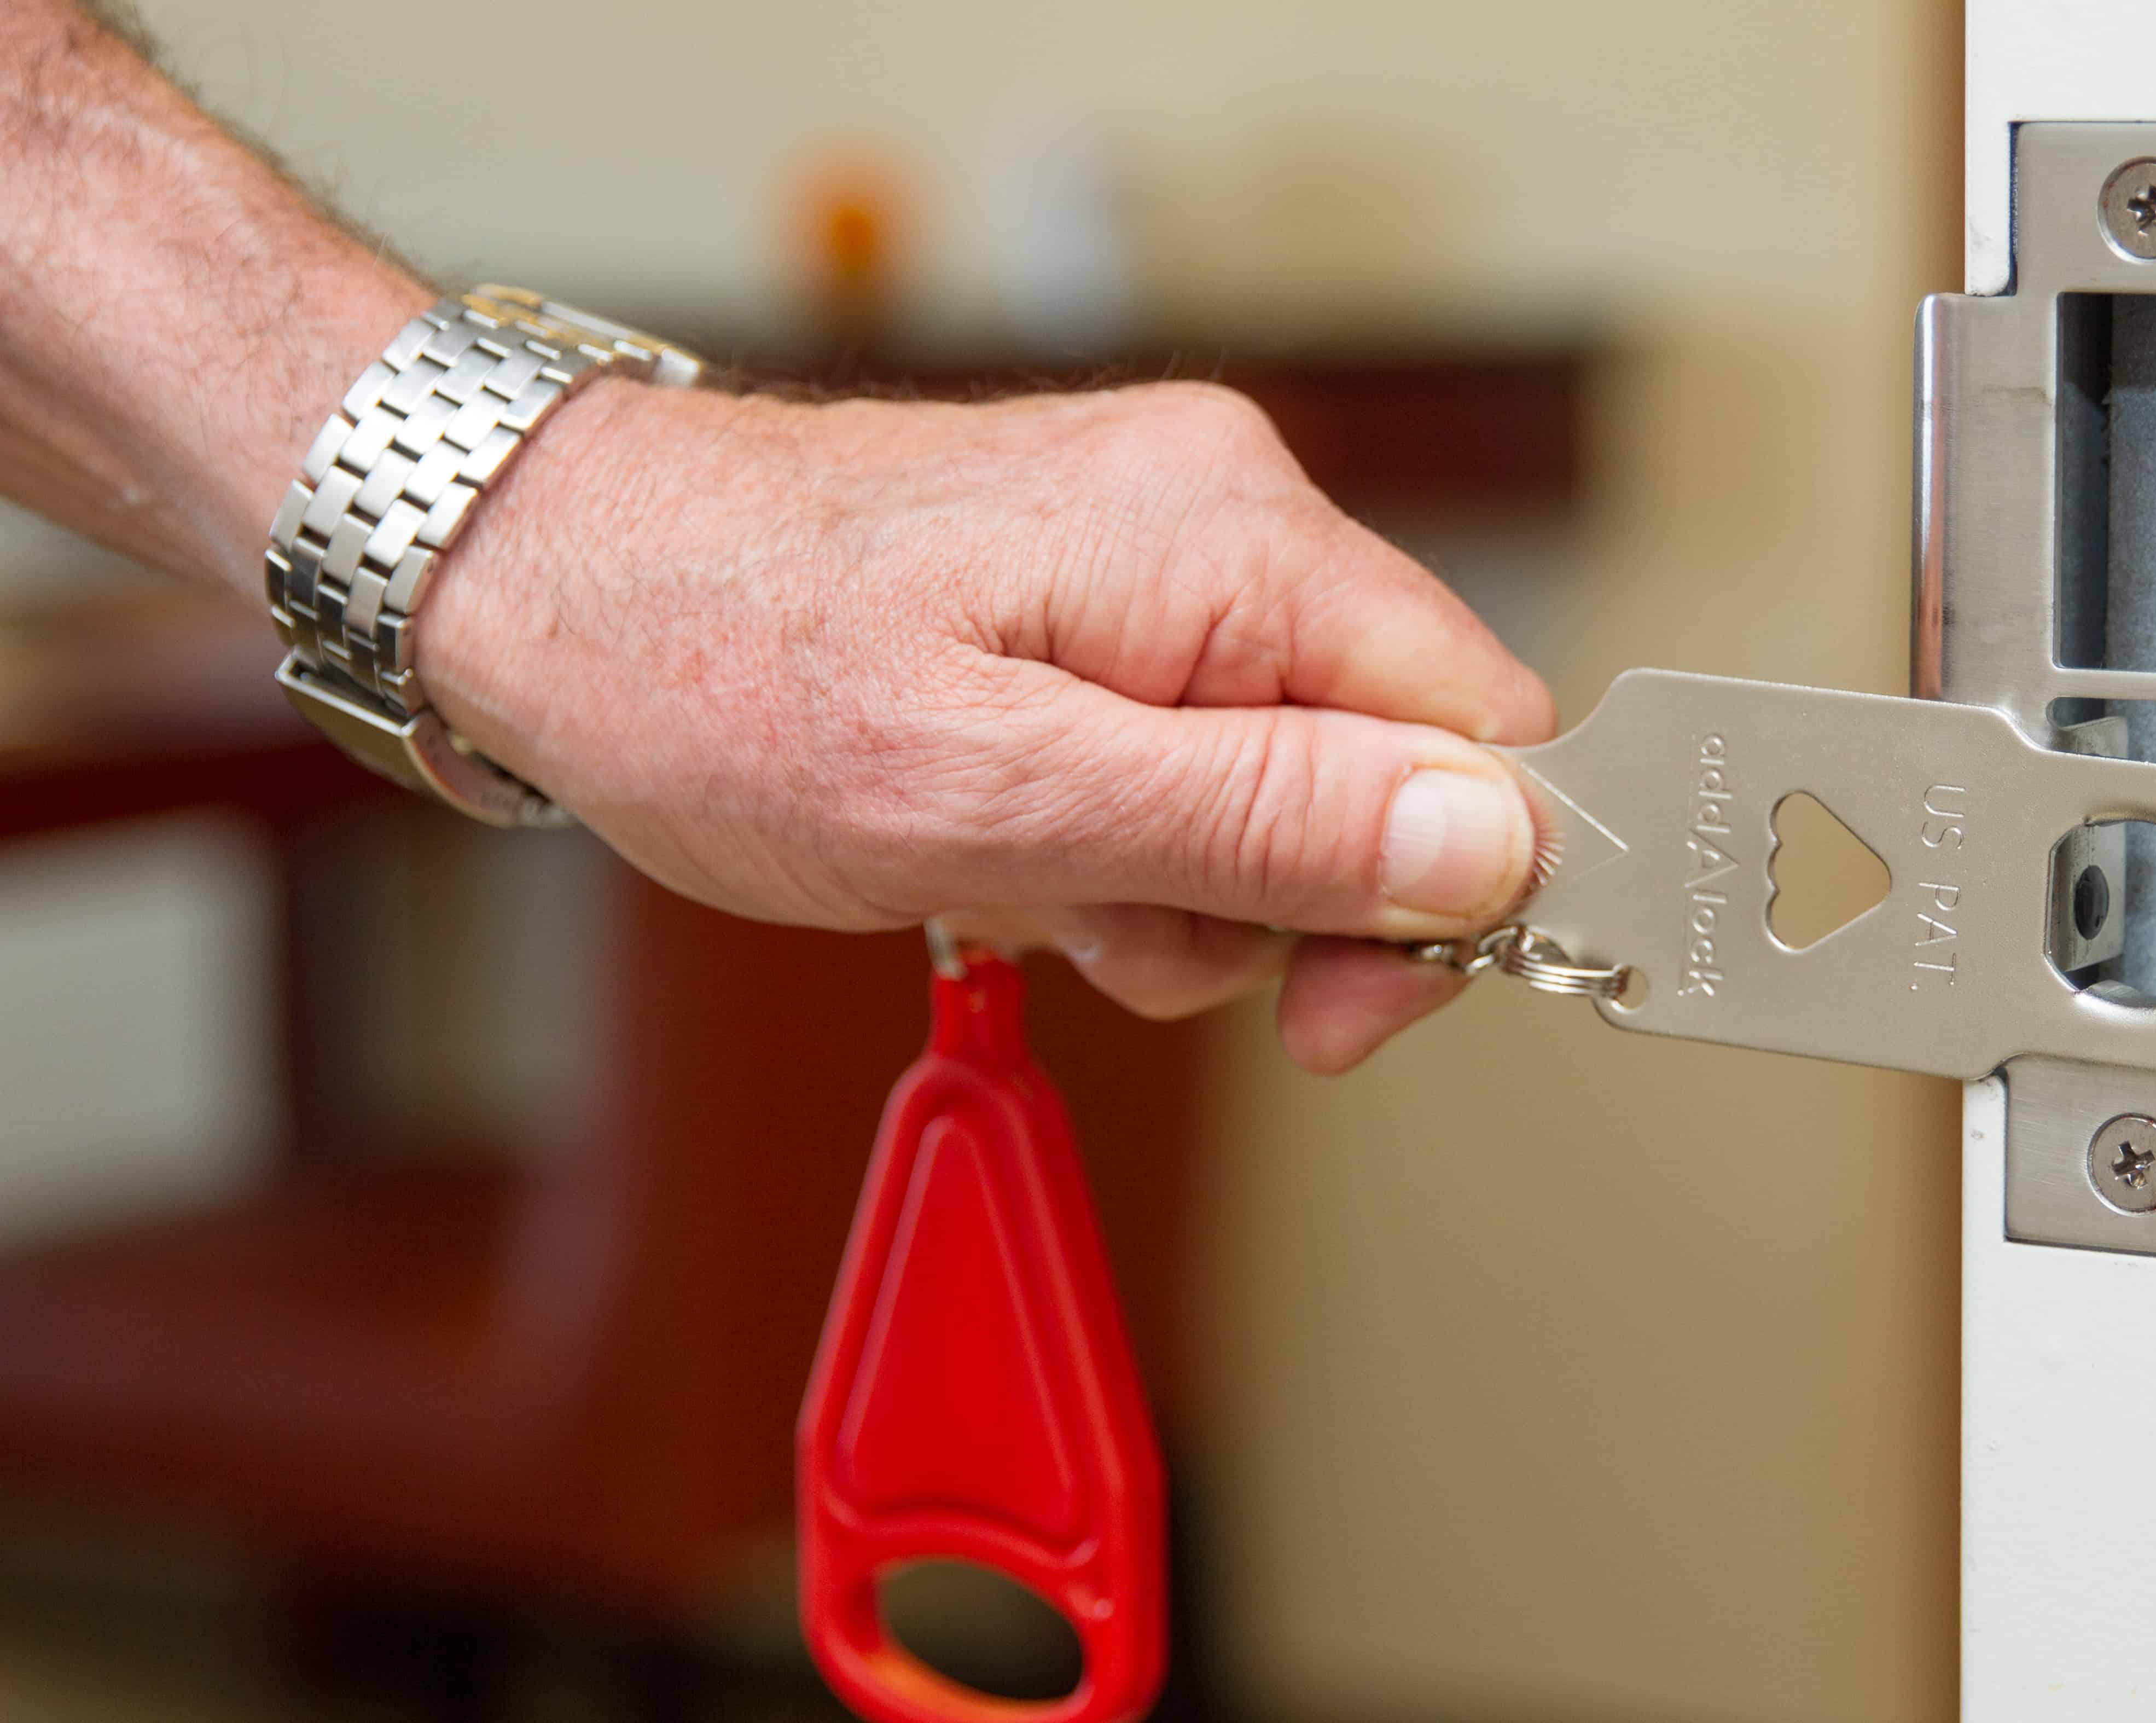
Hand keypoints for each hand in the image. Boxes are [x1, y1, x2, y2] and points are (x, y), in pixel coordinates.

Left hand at [414, 377, 1555, 1070]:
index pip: (1480, 729)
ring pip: (1286, 782)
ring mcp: (1160, 554)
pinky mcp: (1101, 599)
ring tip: (1019, 876)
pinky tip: (1007, 845)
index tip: (1327, 1007)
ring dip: (1175, 886)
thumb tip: (1488, 844)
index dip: (1441, 894)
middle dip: (1276, 899)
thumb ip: (1252, 821)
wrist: (543, 580)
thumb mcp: (988, 793)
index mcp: (1229, 538)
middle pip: (1391, 762)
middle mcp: (1221, 518)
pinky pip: (1192, 754)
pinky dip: (1117, 838)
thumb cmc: (714, 673)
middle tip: (1122, 938)